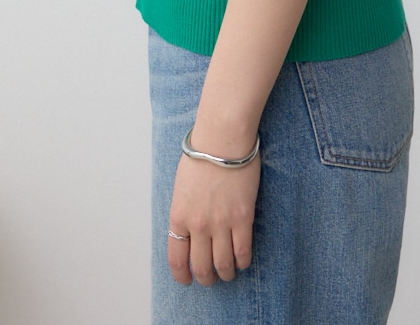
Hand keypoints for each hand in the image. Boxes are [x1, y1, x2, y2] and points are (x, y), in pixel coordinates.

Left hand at [167, 150, 260, 285]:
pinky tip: (242, 261)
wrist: (222, 139)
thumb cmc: (201, 155)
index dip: (182, 275)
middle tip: (210, 279)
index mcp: (179, 217)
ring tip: (228, 273)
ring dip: (225, 273)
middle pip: (201, 266)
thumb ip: (184, 211)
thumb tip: (189, 229)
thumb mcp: (181, 187)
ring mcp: (221, 223)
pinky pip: (243, 251)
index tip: (186, 280)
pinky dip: (242, 262)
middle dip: (205, 278)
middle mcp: (198, 225)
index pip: (176, 258)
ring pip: (223, 264)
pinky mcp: (242, 218)